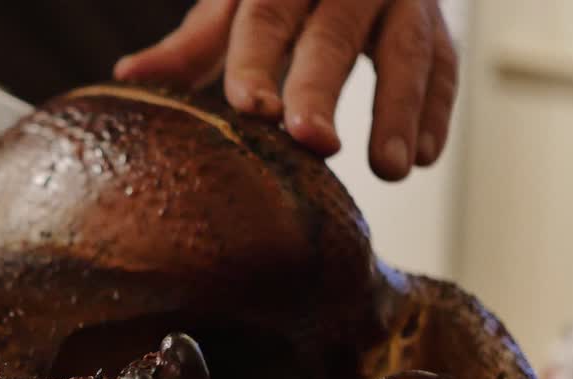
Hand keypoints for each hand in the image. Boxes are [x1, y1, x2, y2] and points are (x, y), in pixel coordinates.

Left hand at [114, 0, 457, 181]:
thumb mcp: (235, 5)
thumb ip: (193, 44)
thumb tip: (128, 76)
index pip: (266, 14)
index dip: (257, 62)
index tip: (252, 111)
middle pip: (334, 32)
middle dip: (324, 88)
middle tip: (314, 142)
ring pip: (407, 48)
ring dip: (399, 110)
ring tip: (390, 169)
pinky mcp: (437, 22)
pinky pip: (445, 64)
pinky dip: (437, 111)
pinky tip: (424, 157)